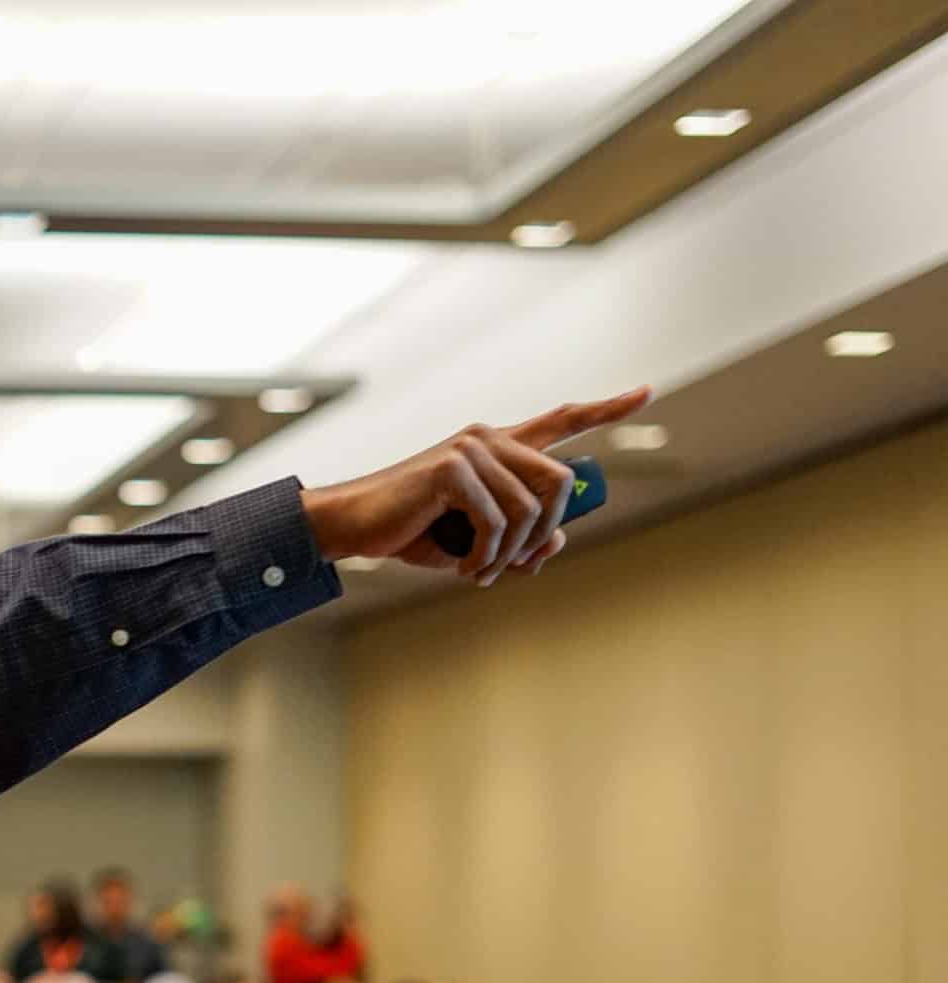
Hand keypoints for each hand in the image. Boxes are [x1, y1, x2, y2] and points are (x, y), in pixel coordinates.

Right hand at [300, 388, 651, 584]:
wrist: (354, 526)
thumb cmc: (411, 531)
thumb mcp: (474, 542)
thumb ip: (519, 541)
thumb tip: (555, 544)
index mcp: (496, 447)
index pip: (560, 420)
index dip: (606, 408)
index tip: (646, 391)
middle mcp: (488, 438)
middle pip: (560, 481)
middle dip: (548, 531)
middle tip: (516, 565)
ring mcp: (471, 448)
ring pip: (530, 508)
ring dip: (511, 554)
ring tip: (482, 573)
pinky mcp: (453, 468)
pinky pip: (497, 520)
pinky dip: (487, 555)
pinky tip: (467, 568)